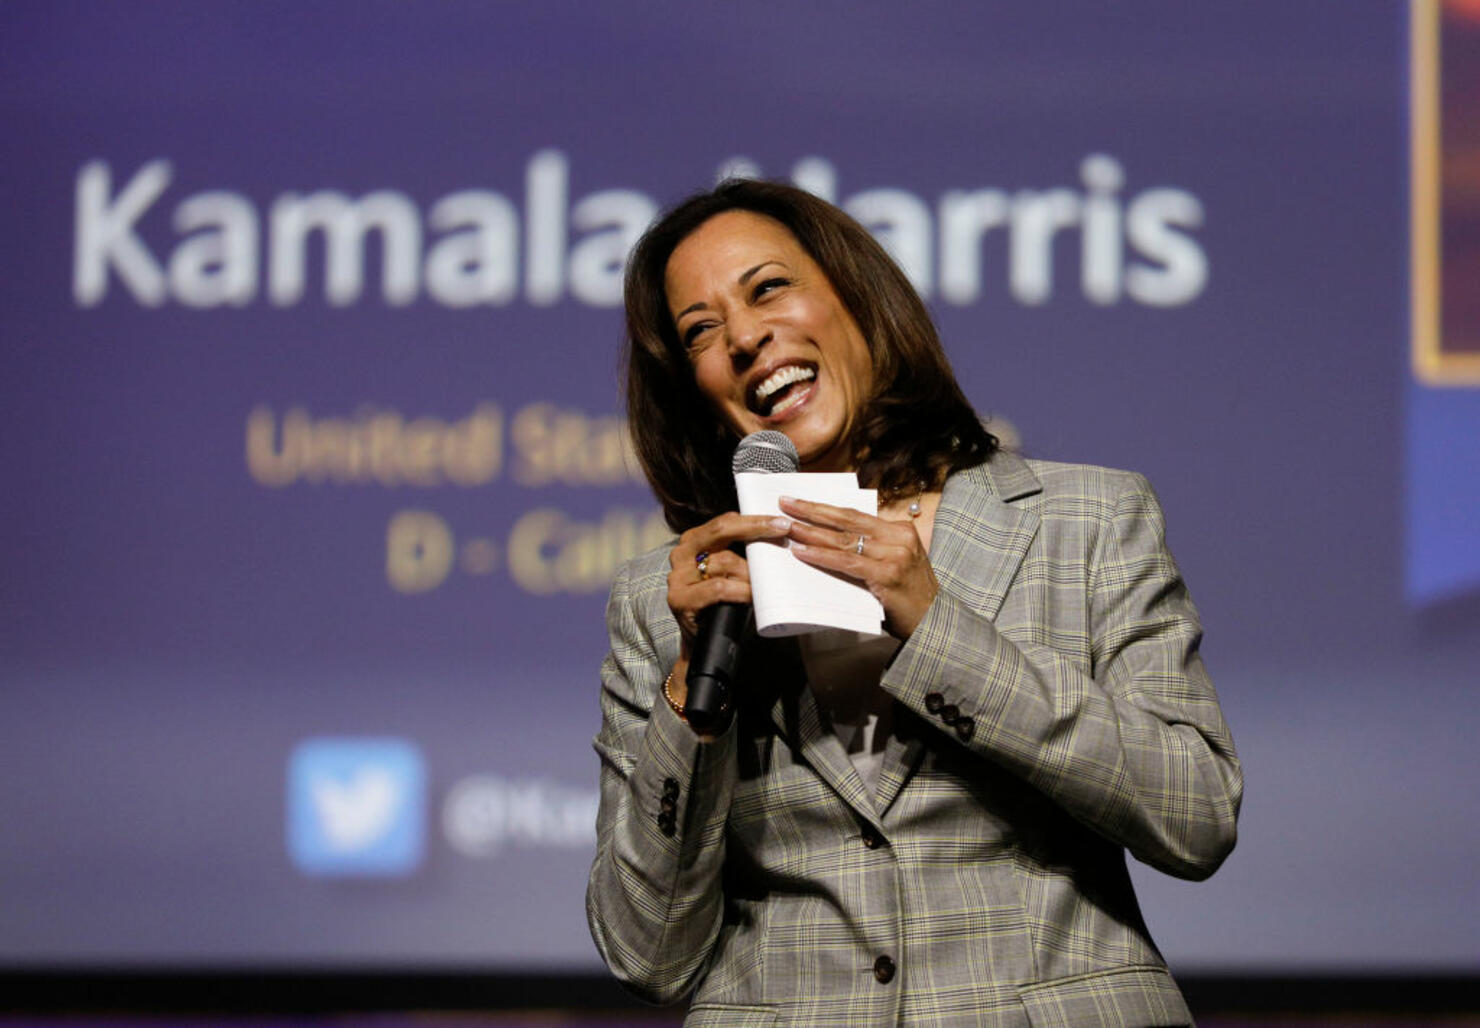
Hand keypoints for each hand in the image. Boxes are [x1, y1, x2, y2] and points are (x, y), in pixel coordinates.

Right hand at [666, 512, 791, 698]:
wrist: (705, 646)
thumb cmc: (724, 606)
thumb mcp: (734, 573)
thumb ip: (743, 552)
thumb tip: (778, 534)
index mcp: (693, 542)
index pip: (724, 522)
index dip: (753, 519)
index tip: (781, 521)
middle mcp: (681, 554)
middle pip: (720, 531)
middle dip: (754, 528)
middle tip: (782, 530)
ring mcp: (677, 577)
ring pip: (724, 561)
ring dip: (751, 573)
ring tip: (766, 583)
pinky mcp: (679, 599)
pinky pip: (718, 587)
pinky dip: (741, 591)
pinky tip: (754, 596)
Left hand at [780, 495, 937, 639]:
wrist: (934, 623)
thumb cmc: (909, 597)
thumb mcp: (894, 564)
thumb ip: (871, 551)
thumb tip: (831, 543)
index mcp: (900, 531)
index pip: (855, 515)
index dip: (825, 507)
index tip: (801, 502)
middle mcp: (899, 538)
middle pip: (846, 520)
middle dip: (812, 511)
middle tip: (786, 503)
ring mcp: (895, 556)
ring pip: (844, 540)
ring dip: (811, 532)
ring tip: (788, 527)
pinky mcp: (887, 575)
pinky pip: (847, 562)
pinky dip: (822, 556)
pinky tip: (803, 552)